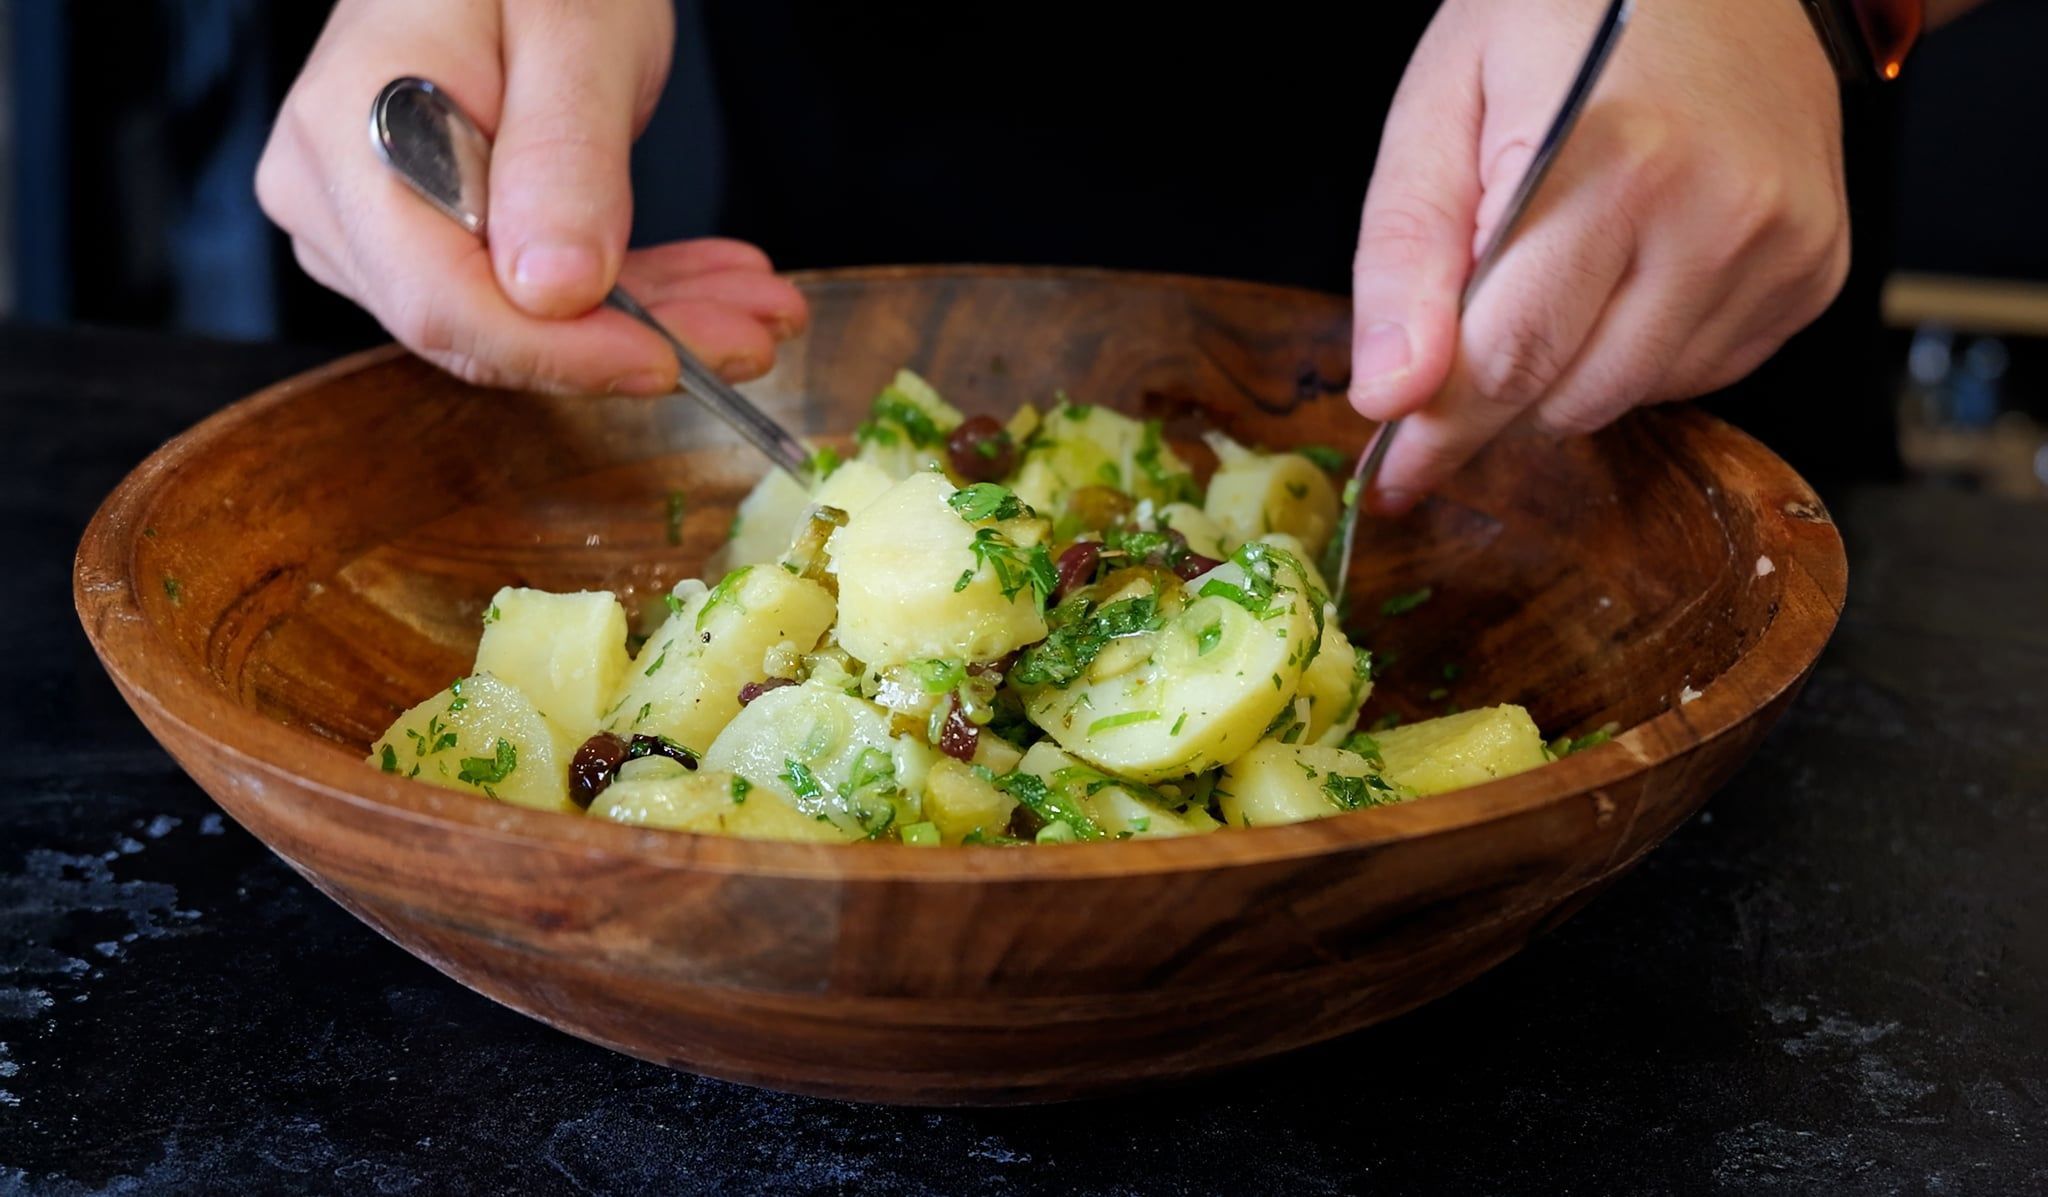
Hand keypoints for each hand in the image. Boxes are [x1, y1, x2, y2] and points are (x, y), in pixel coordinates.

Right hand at [256, 0, 806, 394]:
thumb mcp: (571, 29)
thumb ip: (561, 156)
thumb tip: (553, 293)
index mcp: (350, 136)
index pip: (442, 300)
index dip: (559, 351)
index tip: (666, 358)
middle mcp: (338, 198)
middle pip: (488, 325)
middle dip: (632, 342)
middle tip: (758, 331)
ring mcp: (377, 227)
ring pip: (525, 324)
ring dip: (655, 322)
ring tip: (759, 308)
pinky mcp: (430, 239)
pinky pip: (534, 298)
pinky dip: (635, 298)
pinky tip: (715, 287)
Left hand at [1347, 0, 1848, 511]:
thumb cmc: (1564, 15)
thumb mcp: (1441, 103)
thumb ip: (1405, 252)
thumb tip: (1390, 393)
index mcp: (1610, 161)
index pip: (1504, 359)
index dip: (1436, 433)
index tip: (1390, 477)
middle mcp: (1715, 213)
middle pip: (1565, 397)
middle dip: (1493, 395)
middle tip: (1458, 344)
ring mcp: (1780, 248)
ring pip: (1627, 399)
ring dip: (1567, 368)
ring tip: (1561, 262)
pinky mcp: (1816, 271)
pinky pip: (1695, 374)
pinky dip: (1638, 350)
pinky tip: (1630, 263)